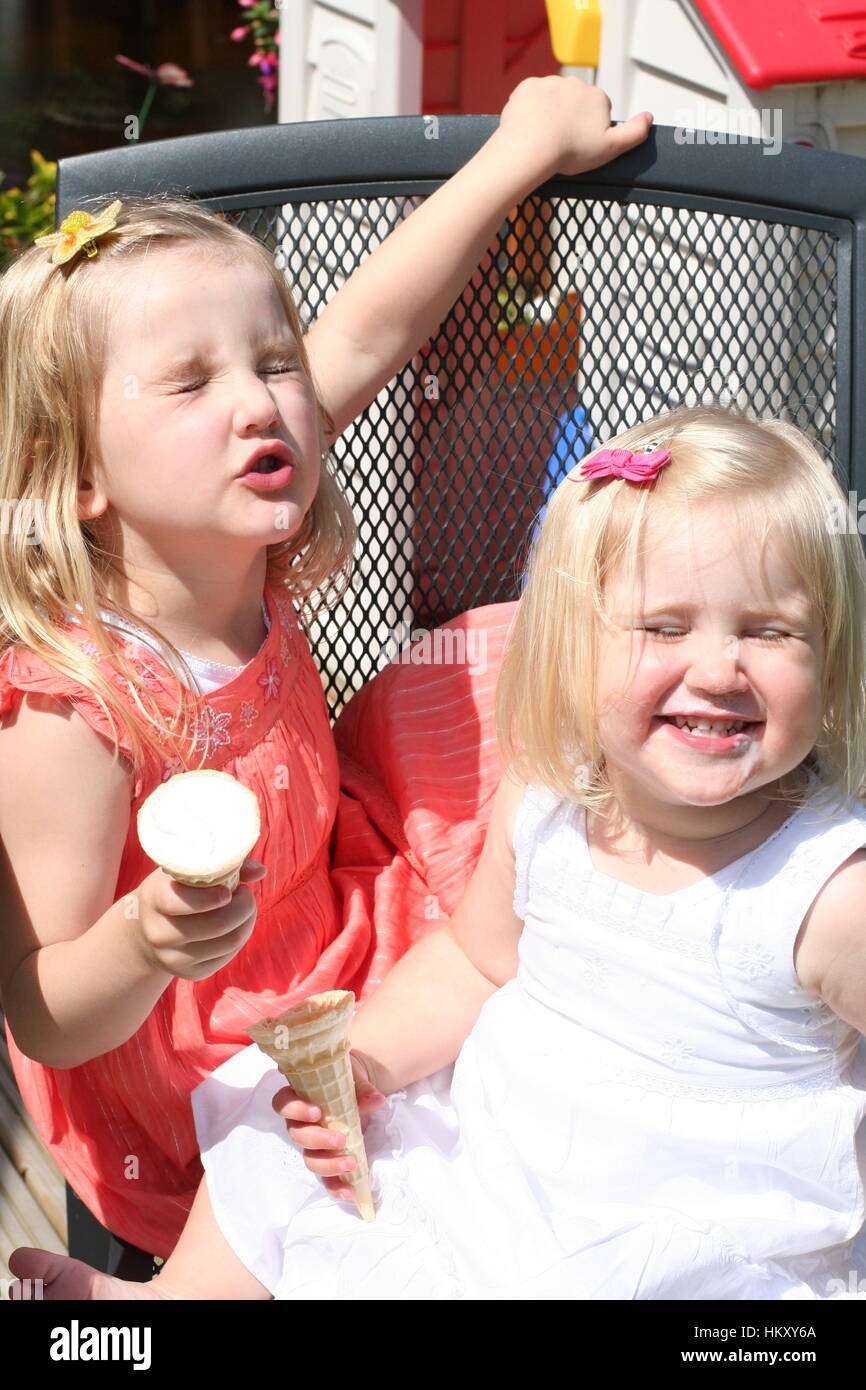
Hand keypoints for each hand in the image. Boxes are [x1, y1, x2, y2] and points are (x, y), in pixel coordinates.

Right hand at [131, 857, 266, 980]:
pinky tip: (237, 923)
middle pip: (218, 924)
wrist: (149, 931)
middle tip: (246, 893)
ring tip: (244, 906)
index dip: (210, 897)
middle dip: (244, 905)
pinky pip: (230, 955)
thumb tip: (260, 871)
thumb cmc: (175, 890)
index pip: (180, 902)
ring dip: (247, 920)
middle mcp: (160, 933)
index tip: (227, 890)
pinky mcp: (192, 974)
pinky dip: (241, 935)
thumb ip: (222, 865)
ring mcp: (174, 958)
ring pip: (230, 941)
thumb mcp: (186, 871)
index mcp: (154, 900)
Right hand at [272, 1051, 385, 1202]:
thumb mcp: (355, 1078)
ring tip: (351, 1163)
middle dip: (317, 1140)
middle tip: (339, 1139)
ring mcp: (313, 1145)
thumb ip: (363, 1089)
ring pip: (310, 1160)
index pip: (283, 1104)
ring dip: (328, 1165)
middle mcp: (301, 1123)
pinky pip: (325, 1179)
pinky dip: (336, 1187)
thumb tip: (376, 1101)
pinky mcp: (327, 1160)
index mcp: (300, 1097)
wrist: (359, 1091)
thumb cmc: (348, 1079)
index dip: (295, 1110)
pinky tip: (350, 1191)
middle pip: (297, 1136)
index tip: (316, 1112)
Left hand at [495, 75, 651, 181]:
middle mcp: (575, 84)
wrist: (530, 148)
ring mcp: (549, 83)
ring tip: (544, 137)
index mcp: (597, 97)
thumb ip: (634, 132)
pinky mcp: (527, 86)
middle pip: (575, 102)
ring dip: (550, 113)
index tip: (580, 144)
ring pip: (552, 99)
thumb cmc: (570, 152)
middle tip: (562, 142)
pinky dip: (531, 110)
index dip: (589, 130)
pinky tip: (530, 126)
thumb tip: (650, 117)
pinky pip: (531, 97)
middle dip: (570, 118)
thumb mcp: (610, 148)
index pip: (597, 111)